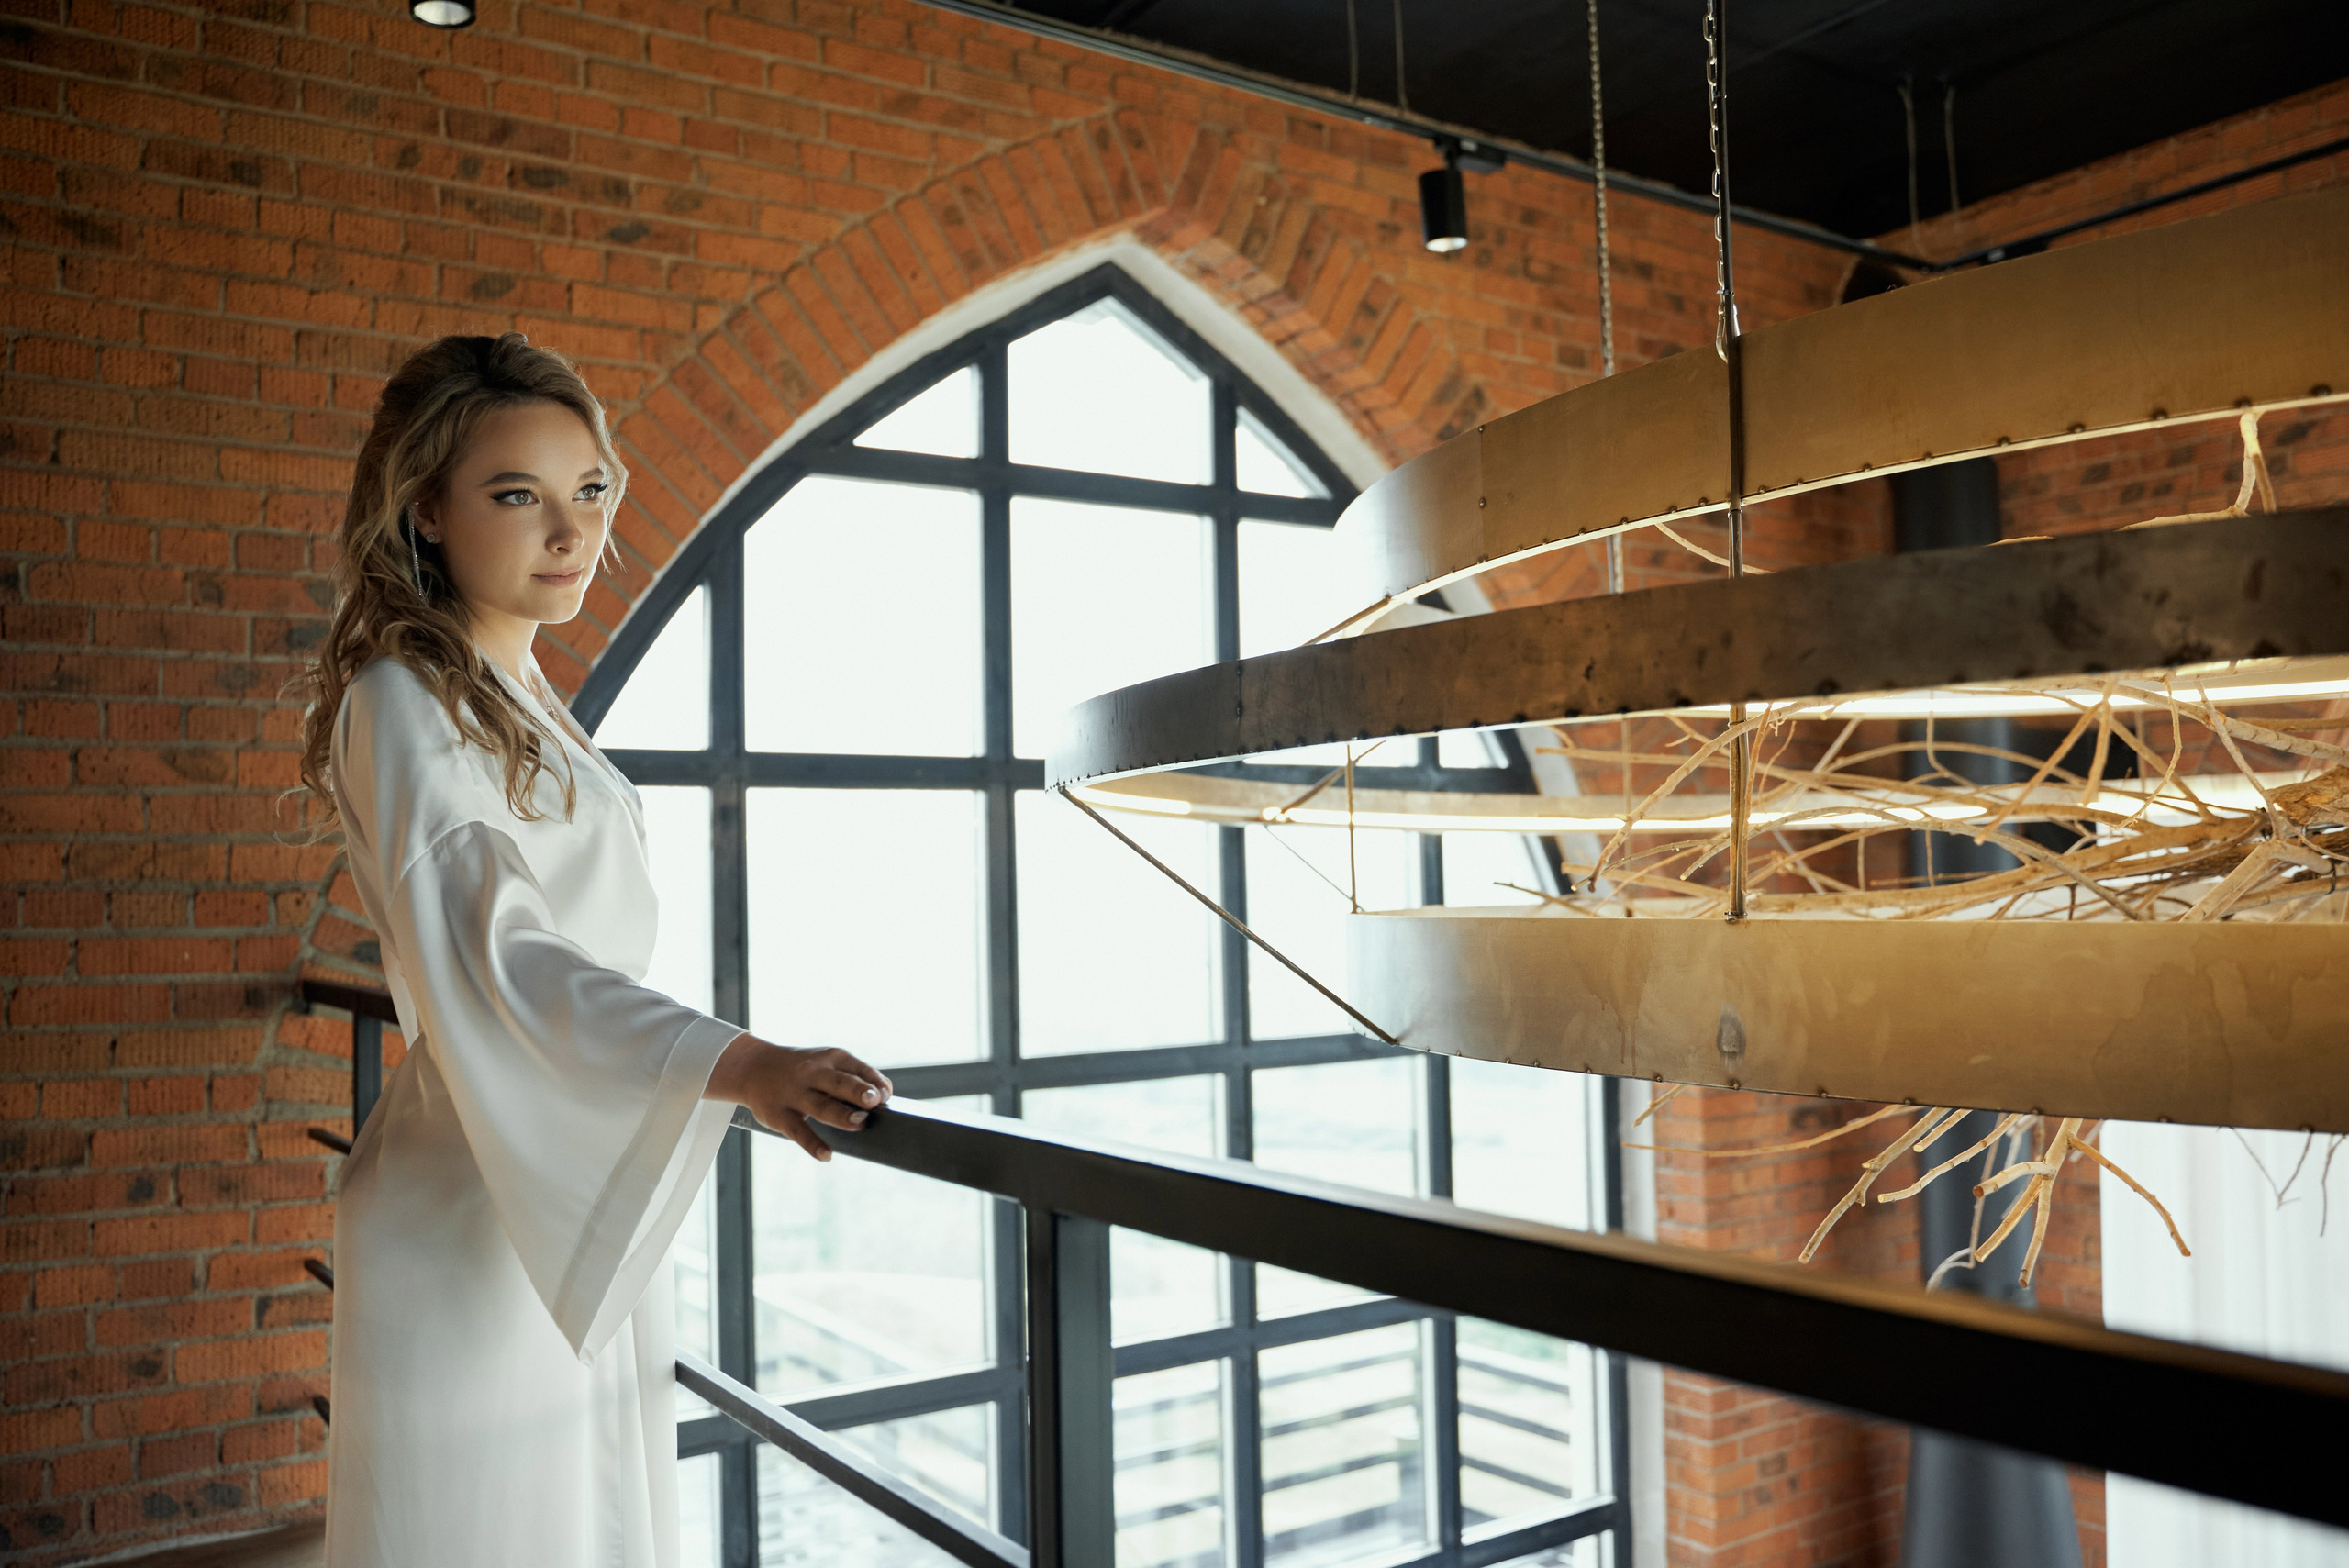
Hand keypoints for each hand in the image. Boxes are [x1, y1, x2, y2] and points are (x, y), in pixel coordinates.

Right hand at [703, 1034, 892, 1161]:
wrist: (753, 1068)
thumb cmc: (804, 1070)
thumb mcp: (826, 1064)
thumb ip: (854, 1078)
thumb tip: (885, 1096)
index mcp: (830, 1058)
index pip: (856, 1068)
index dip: (873, 1081)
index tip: (886, 1095)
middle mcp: (812, 1073)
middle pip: (839, 1083)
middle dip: (857, 1091)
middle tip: (874, 1101)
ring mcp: (794, 1094)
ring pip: (821, 1106)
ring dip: (841, 1115)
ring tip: (859, 1123)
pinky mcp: (779, 1115)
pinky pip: (798, 1131)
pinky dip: (812, 1144)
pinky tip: (826, 1155)